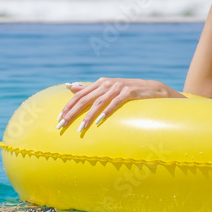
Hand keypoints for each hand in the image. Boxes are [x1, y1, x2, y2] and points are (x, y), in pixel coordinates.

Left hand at [57, 78, 184, 131]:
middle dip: (72, 113)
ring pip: (98, 103)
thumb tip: (71, 87)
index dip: (67, 106)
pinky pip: (115, 103)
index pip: (79, 95)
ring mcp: (118, 87)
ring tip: (80, 128)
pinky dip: (107, 112)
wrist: (152, 89)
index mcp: (99, 83)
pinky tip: (99, 122)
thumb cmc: (127, 91)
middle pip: (85, 99)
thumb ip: (89, 89)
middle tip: (62, 125)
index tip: (58, 119)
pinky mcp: (129, 93)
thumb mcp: (107, 88)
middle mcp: (106, 83)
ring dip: (88, 117)